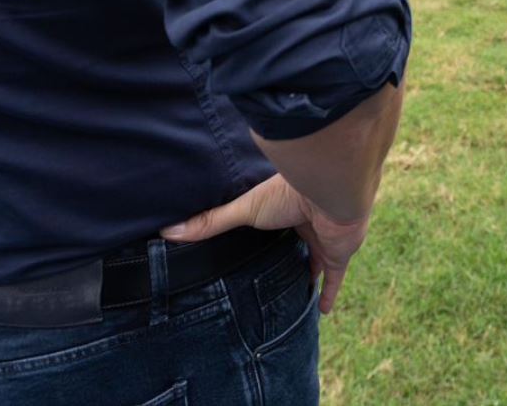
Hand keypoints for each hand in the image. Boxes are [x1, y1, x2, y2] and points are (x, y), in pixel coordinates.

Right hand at [162, 175, 371, 313]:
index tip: (247, 249)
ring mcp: (322, 239)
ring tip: (289, 296)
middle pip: (293, 243)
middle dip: (283, 257)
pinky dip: (328, 294)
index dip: (261, 235)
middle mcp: (304, 223)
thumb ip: (211, 222)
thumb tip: (169, 231)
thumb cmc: (288, 193)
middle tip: (265, 279)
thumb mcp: (244, 209)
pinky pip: (334, 279)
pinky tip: (321, 312)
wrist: (332, 193)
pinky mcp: (337, 255)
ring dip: (304, 276)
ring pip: (313, 261)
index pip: (270, 223)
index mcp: (283, 207)